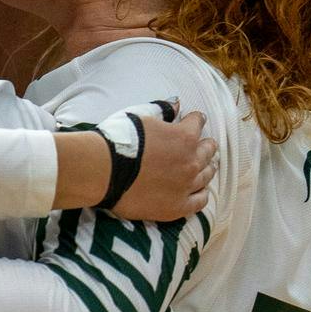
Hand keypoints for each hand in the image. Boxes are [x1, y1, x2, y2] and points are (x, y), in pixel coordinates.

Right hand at [110, 106, 215, 221]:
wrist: (102, 171)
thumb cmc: (118, 140)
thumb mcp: (140, 116)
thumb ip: (161, 110)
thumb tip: (176, 103)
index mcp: (184, 137)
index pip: (197, 123)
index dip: (195, 120)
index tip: (195, 119)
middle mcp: (191, 162)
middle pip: (207, 152)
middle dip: (206, 145)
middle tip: (206, 144)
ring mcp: (185, 187)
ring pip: (206, 176)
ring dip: (207, 168)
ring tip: (207, 167)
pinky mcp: (176, 207)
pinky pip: (199, 202)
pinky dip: (202, 194)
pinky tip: (201, 191)